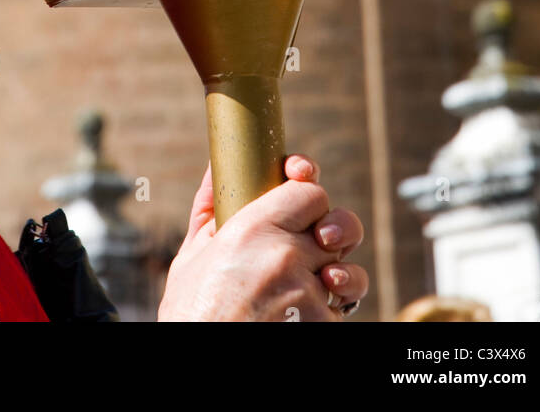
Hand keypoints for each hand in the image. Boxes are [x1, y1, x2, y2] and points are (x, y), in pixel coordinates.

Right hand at [158, 153, 367, 321]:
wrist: (201, 369)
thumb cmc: (192, 316)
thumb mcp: (191, 255)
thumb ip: (210, 207)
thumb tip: (218, 169)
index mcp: (254, 228)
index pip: (311, 192)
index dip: (307, 195)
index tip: (301, 201)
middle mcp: (287, 256)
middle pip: (337, 225)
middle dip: (330, 233)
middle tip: (315, 244)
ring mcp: (308, 294)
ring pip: (348, 272)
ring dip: (338, 276)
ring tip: (320, 283)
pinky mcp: (321, 326)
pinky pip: (339, 310)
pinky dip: (325, 312)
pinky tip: (301, 316)